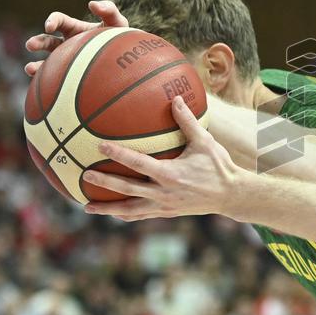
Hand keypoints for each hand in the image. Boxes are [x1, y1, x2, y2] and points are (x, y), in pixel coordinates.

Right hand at [24, 0, 127, 75]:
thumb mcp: (118, 23)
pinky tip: (43, 88)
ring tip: (29, 68)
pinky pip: (54, 82)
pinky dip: (46, 83)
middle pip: (46, 41)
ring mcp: (65, 61)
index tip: (49, 26)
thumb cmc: (120, 39)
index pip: (59, 21)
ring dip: (35, 65)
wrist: (126, 61)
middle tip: (30, 45)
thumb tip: (92, 3)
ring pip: (46, 63)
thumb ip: (109, 10)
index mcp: (74, 29)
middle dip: (36, 42)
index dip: (52, 21)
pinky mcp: (68, 78)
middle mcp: (66, 44)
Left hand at [81, 96, 241, 219]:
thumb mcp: (205, 142)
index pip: (138, 163)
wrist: (231, 195)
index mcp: (170, 174)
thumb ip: (188, 122)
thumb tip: (175, 99)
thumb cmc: (219, 166)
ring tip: (87, 206)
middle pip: (127, 189)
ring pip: (130, 209)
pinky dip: (125, 215)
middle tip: (84, 174)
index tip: (100, 146)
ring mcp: (164, 205)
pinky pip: (141, 215)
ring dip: (107, 208)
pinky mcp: (167, 213)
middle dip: (104, 182)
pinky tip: (113, 213)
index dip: (118, 155)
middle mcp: (164, 192)